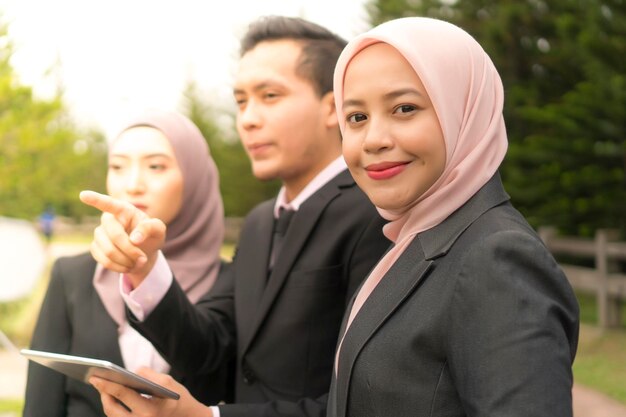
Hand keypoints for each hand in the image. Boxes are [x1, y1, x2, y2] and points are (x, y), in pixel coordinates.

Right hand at [80, 190, 165, 287]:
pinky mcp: (95, 248)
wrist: (144, 252)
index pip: (108, 203)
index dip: (95, 199)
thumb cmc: (151, 236)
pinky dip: (119, 267)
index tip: (83, 195)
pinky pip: (104, 261)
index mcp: (124, 210)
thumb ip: (150, 228)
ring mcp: (99, 233)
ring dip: (126, 261)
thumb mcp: (158, 230)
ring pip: (108, 251)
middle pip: (115, 236)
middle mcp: (108, 219)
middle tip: (143, 258)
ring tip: (138, 262)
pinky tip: (128, 266)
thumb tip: (134, 239)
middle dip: (130, 250)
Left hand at [90, 368, 212, 416]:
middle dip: (103, 393)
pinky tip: (111, 396)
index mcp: (149, 411)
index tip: (95, 377)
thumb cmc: (178, 398)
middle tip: (96, 380)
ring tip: (103, 387)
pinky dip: (114, 407)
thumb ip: (147, 374)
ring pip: (113, 415)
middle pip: (112, 409)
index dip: (107, 385)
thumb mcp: (167, 381)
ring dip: (106, 400)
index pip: (122, 395)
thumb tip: (128, 372)